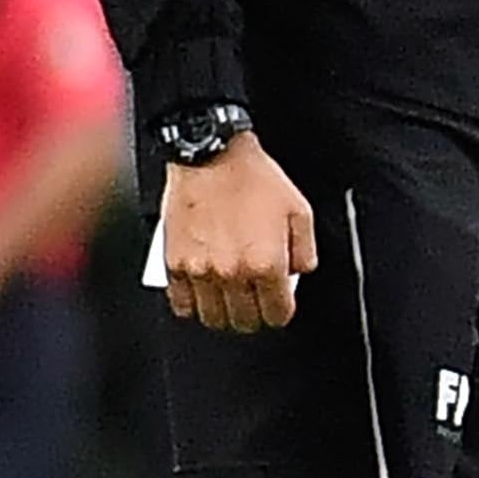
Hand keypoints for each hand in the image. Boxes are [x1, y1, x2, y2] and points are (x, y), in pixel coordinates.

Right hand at [162, 134, 316, 333]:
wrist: (209, 155)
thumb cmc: (253, 178)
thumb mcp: (299, 211)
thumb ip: (304, 250)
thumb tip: (298, 273)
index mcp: (266, 263)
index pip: (277, 314)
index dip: (281, 312)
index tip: (279, 306)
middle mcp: (232, 272)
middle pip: (245, 322)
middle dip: (255, 316)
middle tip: (256, 302)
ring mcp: (200, 271)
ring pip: (213, 318)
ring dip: (224, 314)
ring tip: (230, 301)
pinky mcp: (174, 263)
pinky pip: (181, 303)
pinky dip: (193, 305)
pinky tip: (203, 294)